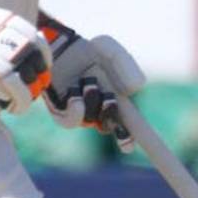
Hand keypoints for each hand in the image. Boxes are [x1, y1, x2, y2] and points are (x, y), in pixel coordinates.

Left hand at [44, 27, 144, 152]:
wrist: (58, 47)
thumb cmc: (86, 49)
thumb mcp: (109, 50)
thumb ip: (126, 65)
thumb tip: (135, 89)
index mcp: (118, 98)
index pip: (131, 123)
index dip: (136, 138)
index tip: (139, 150)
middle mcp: (101, 110)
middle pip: (114, 128)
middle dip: (115, 121)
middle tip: (110, 101)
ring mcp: (82, 113)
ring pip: (94, 120)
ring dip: (94, 102)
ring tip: (88, 83)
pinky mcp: (62, 113)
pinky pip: (72, 121)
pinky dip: (77, 110)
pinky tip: (75, 96)